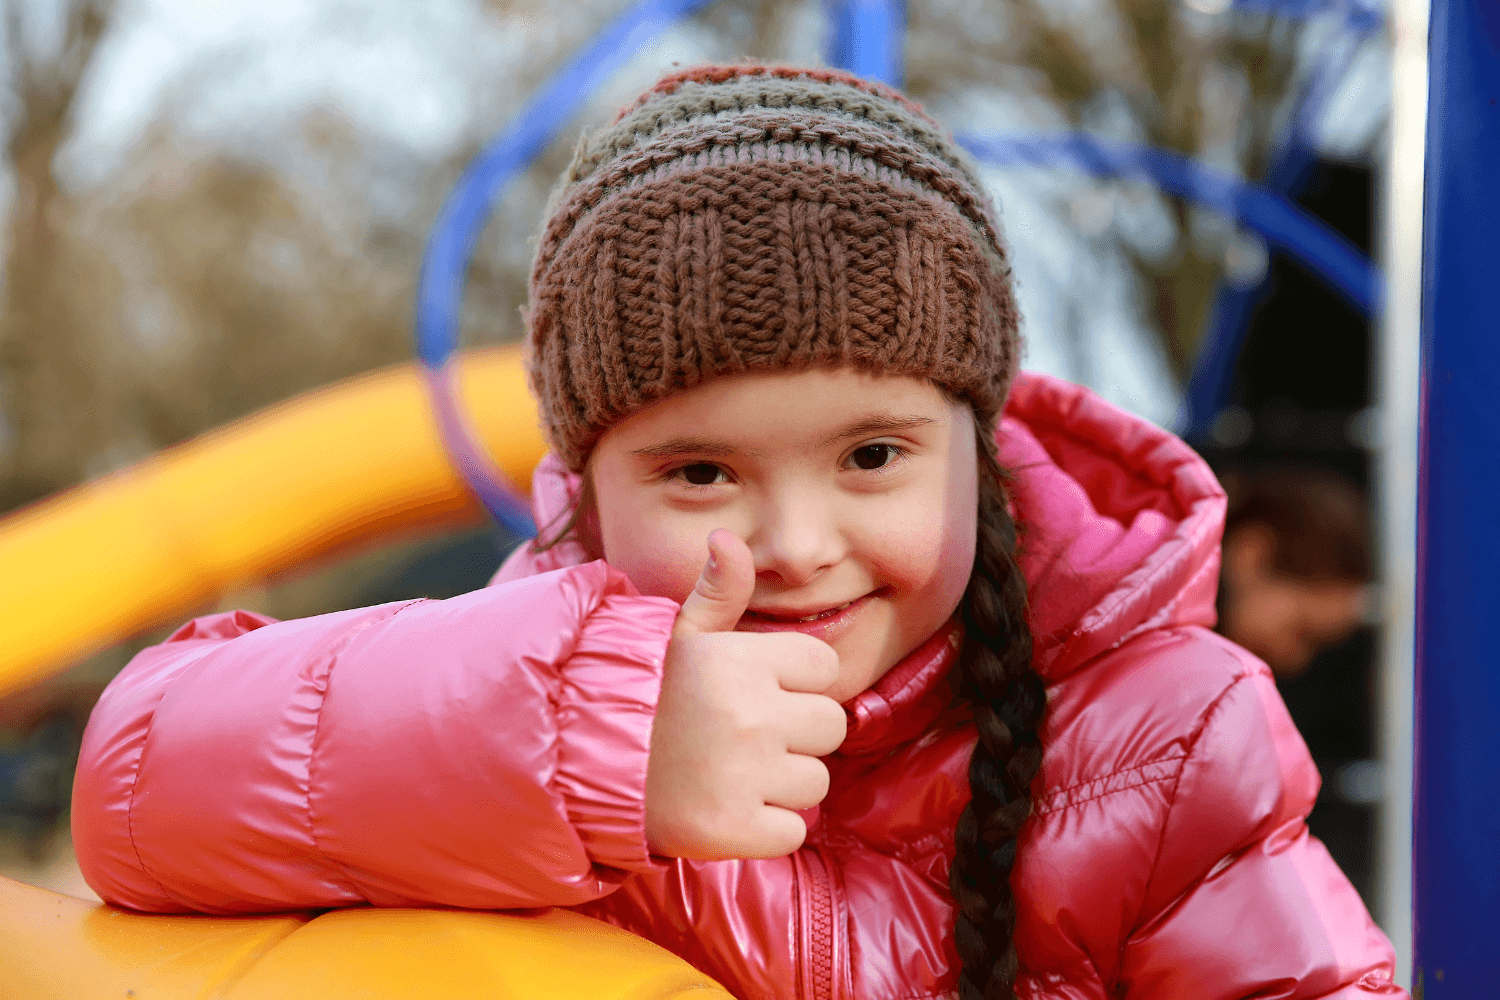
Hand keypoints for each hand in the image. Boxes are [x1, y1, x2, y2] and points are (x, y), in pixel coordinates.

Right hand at [645, 529, 846, 858]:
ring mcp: (745, 776)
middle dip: (796, 735)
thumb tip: (727, 538)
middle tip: (742, 739)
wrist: (584, 770)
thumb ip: (717, 592)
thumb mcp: (677, 637)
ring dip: (782, 784)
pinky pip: (792, 830)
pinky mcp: (736, 829)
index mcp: (743, 660)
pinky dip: (766, 829)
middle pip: (830, 727)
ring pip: (815, 782)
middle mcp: (750, 715)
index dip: (795, 682)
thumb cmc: (644, 696)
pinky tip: (726, 808)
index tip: (753, 693)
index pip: (823, 668)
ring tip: (730, 773)